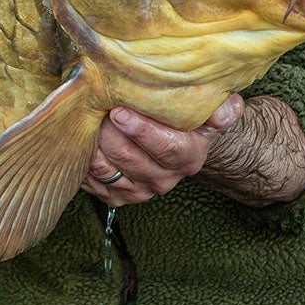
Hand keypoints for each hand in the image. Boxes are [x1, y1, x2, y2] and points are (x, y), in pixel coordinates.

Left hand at [84, 95, 243, 206]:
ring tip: (85, 120)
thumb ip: (222, 108)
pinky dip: (84, 163)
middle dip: (109, 134)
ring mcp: (140, 190)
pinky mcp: (118, 196)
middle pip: (130, 159)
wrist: (179, 143)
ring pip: (109, 171)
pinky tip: (81, 142)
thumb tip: (223, 112)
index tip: (120, 111)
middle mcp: (165, 178)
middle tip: (95, 108)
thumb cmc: (190, 120)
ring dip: (93, 146)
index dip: (141, 131)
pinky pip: (94, 183)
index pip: (167, 148)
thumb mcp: (210, 110)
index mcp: (188, 156)